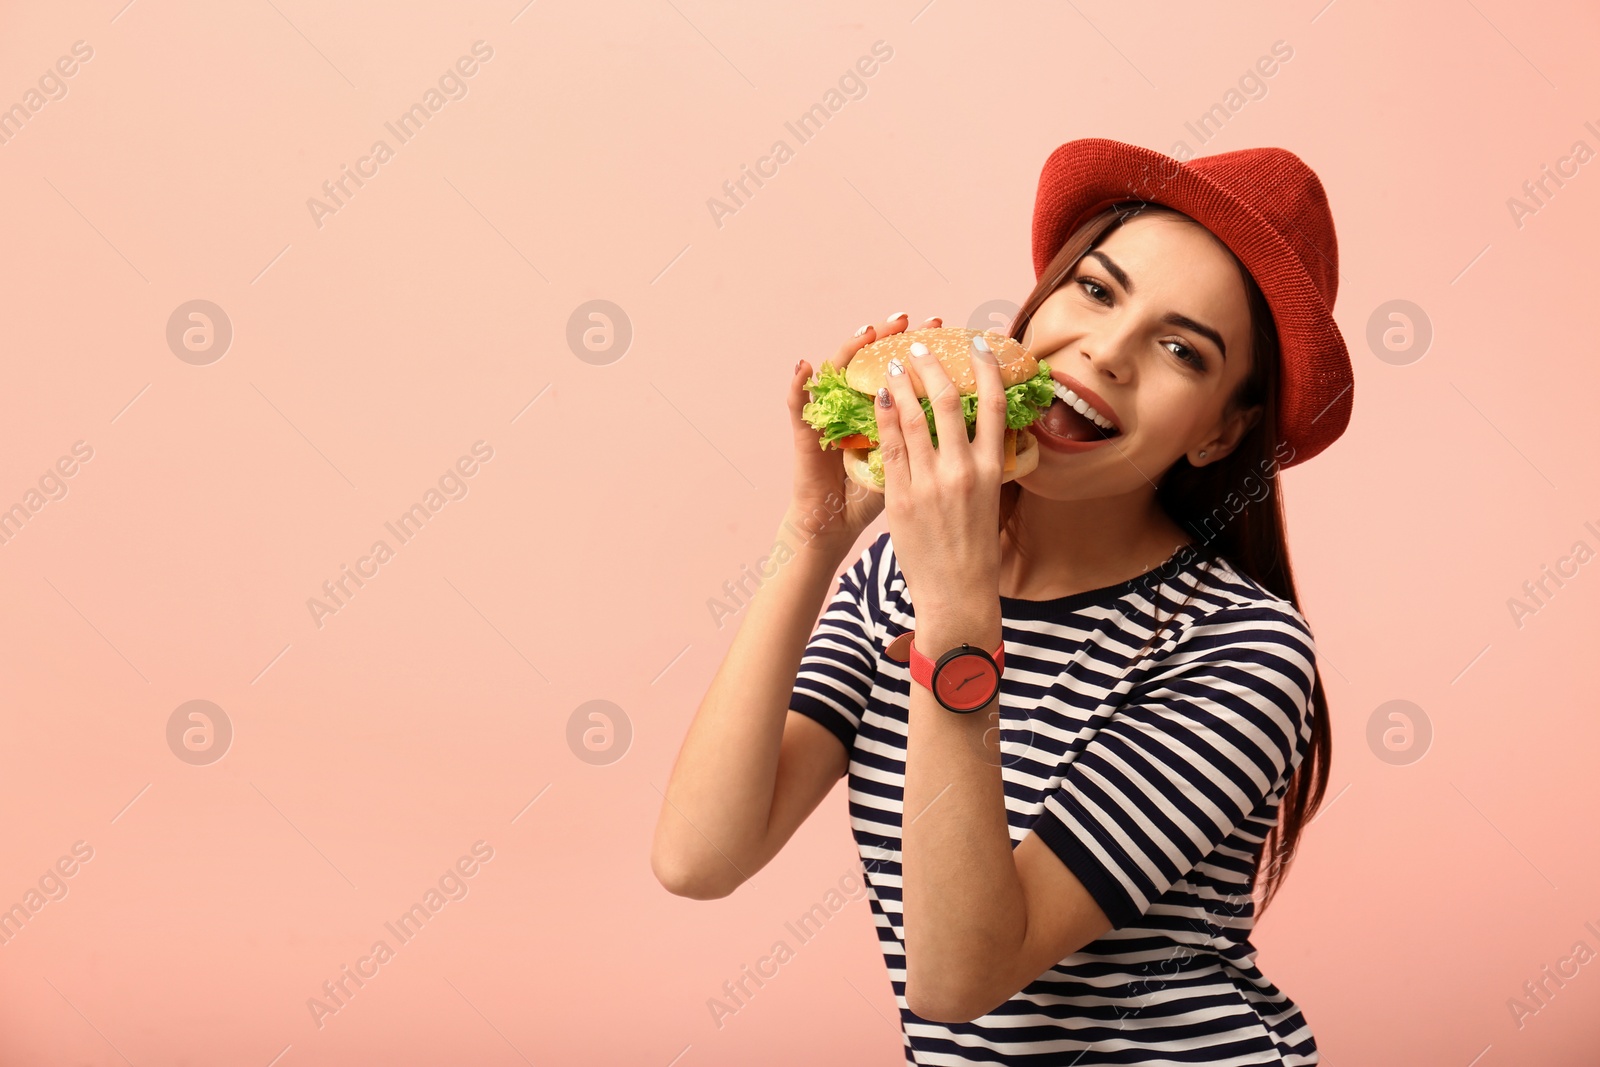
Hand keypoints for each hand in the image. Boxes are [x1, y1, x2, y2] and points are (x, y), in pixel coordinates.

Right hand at [786, 314, 942, 554]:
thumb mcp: (905, 473)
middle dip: (891, 339)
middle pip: (869, 362)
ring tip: (869, 330)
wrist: (830, 531)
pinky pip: (797, 407)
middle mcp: (850, 410)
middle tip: (911, 319)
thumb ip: (924, 446)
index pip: (897, 372)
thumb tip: (974, 427)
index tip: (943, 330)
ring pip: (834, 373)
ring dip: (850, 348)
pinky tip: (803, 365)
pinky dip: (796, 385)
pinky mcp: (804, 437)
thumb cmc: (868, 501)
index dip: (916, 353)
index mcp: (878, 415)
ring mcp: (826, 420)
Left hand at [872, 327, 1004, 618]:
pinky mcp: (901, 497)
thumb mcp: (989, 500)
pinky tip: (878, 399)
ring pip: (913, 418)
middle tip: (919, 347)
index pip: (994, 406)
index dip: (987, 369)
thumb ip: (981, 464)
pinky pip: (890, 447)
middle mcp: (963, 471)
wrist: (956, 593)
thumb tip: (975, 432)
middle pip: (948, 401)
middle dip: (932, 366)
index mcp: (992, 469)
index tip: (977, 345)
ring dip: (901, 384)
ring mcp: (930, 483)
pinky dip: (883, 418)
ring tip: (893, 365)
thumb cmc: (975, 550)